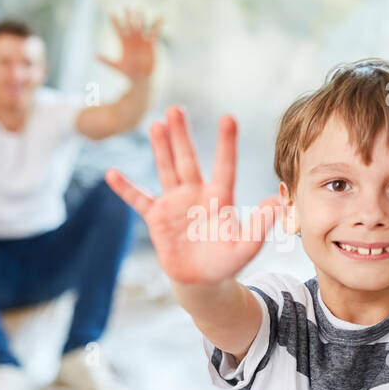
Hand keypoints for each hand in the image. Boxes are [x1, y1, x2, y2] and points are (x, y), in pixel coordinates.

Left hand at [97, 9, 160, 80]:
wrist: (139, 79)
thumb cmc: (127, 73)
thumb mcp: (116, 66)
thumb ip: (106, 60)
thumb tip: (94, 55)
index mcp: (124, 44)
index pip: (118, 30)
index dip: (115, 22)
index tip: (111, 13)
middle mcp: (133, 40)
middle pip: (130, 26)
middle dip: (128, 17)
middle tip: (126, 7)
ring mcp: (142, 41)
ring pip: (141, 27)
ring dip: (141, 19)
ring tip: (140, 10)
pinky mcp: (151, 44)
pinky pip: (154, 33)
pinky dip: (157, 26)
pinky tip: (160, 18)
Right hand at [105, 108, 281, 285]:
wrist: (201, 279)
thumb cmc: (226, 262)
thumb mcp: (245, 247)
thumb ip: (259, 225)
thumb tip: (276, 201)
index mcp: (219, 198)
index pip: (224, 166)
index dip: (225, 144)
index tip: (228, 118)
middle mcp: (196, 194)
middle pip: (188, 159)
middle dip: (181, 135)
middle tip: (175, 109)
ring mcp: (174, 203)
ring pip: (166, 170)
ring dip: (161, 148)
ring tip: (156, 125)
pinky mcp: (156, 217)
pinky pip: (138, 199)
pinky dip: (125, 188)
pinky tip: (112, 173)